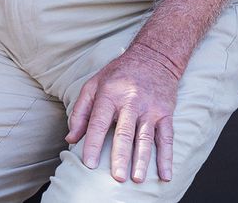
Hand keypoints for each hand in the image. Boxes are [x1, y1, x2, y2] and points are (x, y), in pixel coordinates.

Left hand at [66, 42, 182, 183]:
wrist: (153, 57)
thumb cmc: (118, 74)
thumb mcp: (93, 85)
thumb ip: (80, 112)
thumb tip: (70, 138)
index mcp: (110, 94)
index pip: (99, 122)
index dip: (92, 143)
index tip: (88, 163)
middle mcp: (131, 102)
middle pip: (125, 133)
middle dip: (121, 157)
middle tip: (117, 178)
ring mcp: (150, 109)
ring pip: (146, 138)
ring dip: (142, 160)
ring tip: (137, 179)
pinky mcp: (166, 114)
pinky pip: (167, 138)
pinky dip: (166, 157)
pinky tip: (165, 175)